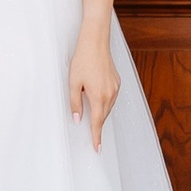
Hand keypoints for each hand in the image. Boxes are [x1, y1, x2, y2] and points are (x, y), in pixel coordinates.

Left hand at [68, 22, 119, 149]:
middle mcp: (110, 94)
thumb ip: (75, 104)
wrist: (95, 42)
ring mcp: (115, 87)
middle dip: (97, 124)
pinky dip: (105, 102)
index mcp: (98, 96)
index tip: (97, 148)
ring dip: (101, 112)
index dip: (96, 136)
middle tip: (92, 135)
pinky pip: (112, 98)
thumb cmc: (83, 60)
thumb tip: (78, 119)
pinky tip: (98, 98)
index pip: (97, 122)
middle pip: (104, 115)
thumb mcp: (73, 83)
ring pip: (108, 107)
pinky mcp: (117, 81)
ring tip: (92, 113)